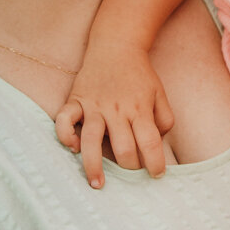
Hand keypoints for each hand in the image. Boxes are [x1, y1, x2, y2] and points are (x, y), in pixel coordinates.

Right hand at [54, 42, 174, 188]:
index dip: (156, 163)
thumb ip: (164, 120)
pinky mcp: (76, 100)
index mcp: (140, 109)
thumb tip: (157, 145)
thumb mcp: (159, 94)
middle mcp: (117, 110)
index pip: (150, 143)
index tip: (157, 174)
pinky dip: (65, 135)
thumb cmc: (139, 74)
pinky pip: (64, 119)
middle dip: (129, 168)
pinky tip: (72, 147)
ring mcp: (94, 105)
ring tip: (98, 184)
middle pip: (123, 148)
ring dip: (94, 166)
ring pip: (92, 140)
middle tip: (131, 174)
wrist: (116, 45)